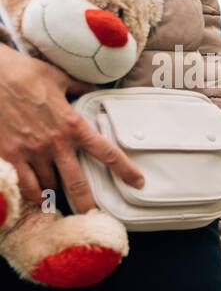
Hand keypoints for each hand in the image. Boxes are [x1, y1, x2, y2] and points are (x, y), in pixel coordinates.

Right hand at [0, 43, 145, 212]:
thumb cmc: (24, 73)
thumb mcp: (59, 78)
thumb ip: (78, 88)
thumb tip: (91, 90)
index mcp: (73, 125)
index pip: (107, 153)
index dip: (126, 171)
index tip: (138, 182)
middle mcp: (55, 143)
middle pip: (78, 183)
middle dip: (89, 204)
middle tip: (97, 217)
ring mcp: (31, 152)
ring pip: (50, 185)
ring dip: (56, 192)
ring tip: (61, 198)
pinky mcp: (10, 155)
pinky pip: (25, 184)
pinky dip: (33, 194)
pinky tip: (38, 197)